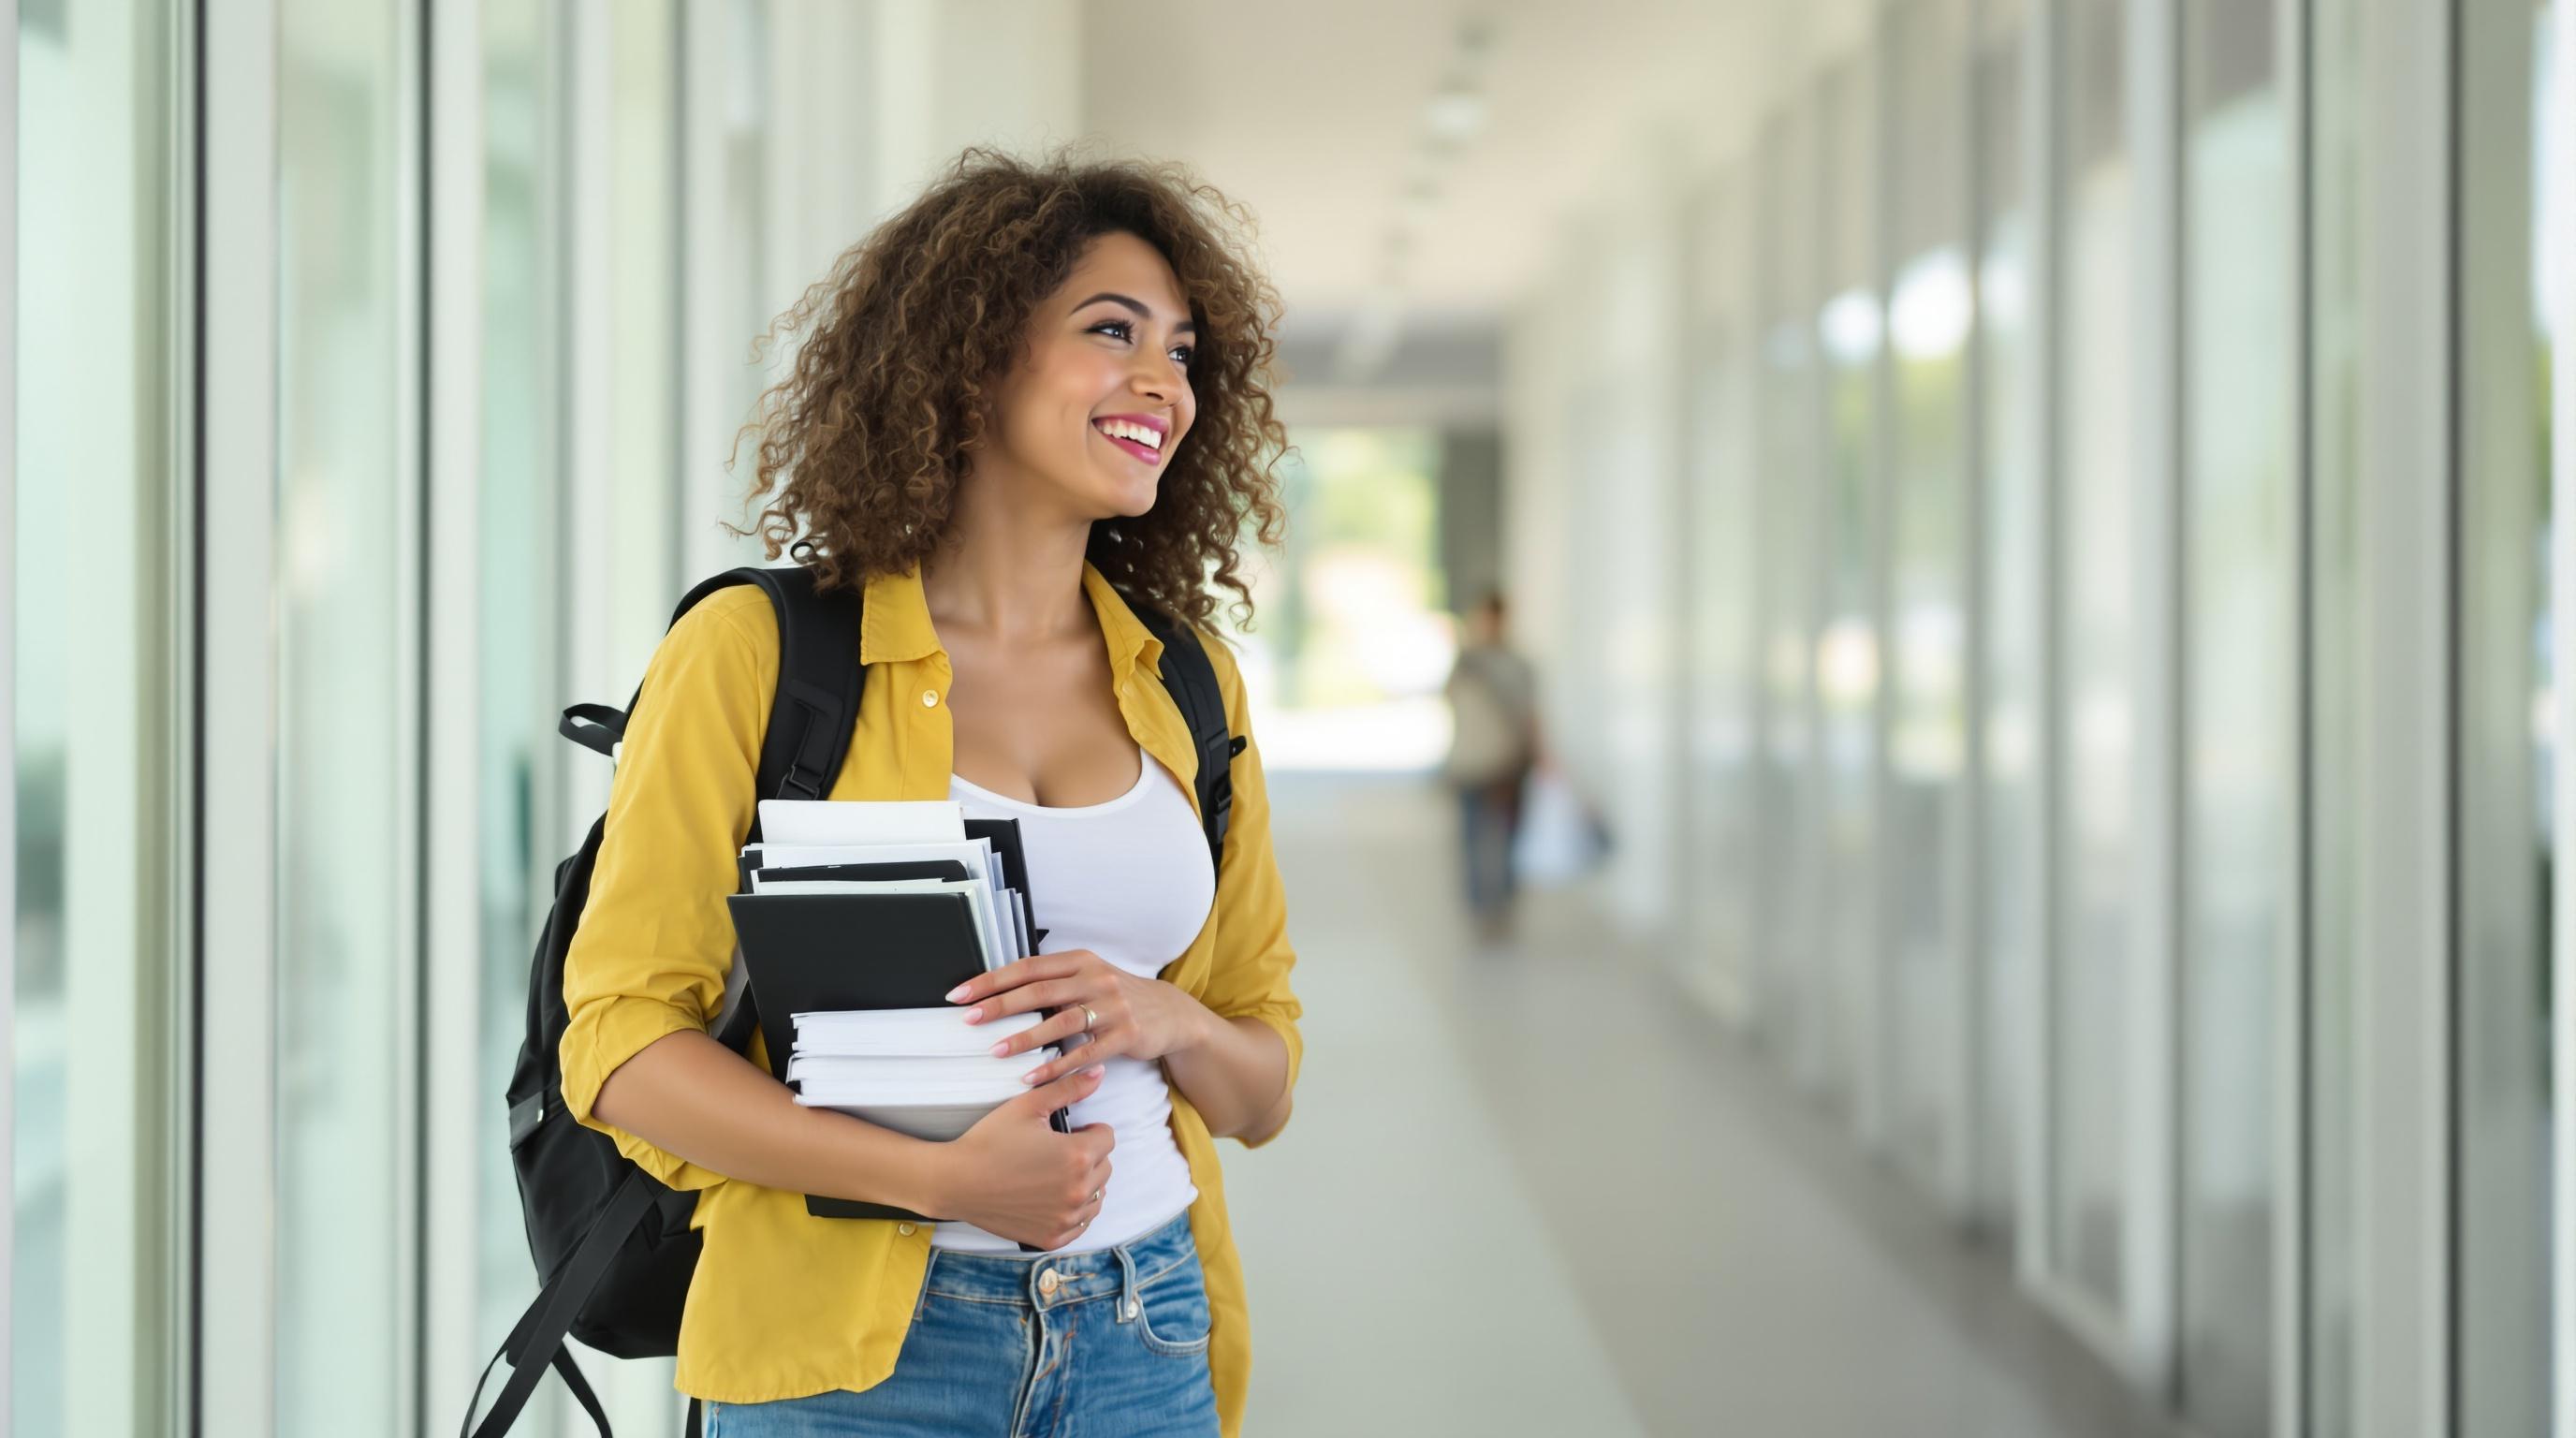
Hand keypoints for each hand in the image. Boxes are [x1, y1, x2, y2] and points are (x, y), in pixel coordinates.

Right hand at [935, 1066, 1114, 1248]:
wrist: (956, 1182)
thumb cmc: (989, 1141)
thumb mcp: (1028, 1106)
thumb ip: (1069, 1089)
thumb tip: (1099, 1072)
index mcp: (1078, 1156)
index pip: (1107, 1138)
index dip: (1088, 1131)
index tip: (1066, 1133)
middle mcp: (1078, 1190)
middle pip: (1105, 1166)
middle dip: (1088, 1156)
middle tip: (1055, 1152)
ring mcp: (1066, 1218)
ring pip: (1097, 1196)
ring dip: (1085, 1183)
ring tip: (1053, 1174)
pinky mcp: (1053, 1237)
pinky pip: (1081, 1223)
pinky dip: (1073, 1210)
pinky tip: (1051, 1197)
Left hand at [950, 949, 1210, 1085]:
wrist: (1170, 1014)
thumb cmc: (1118, 997)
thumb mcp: (1089, 977)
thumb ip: (1054, 980)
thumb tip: (1001, 989)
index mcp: (1081, 960)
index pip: (1028, 967)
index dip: (993, 980)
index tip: (961, 994)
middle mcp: (1095, 978)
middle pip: (1039, 991)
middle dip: (1000, 1006)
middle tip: (969, 1020)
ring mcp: (1112, 1006)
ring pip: (1060, 1022)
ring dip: (1025, 1038)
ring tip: (996, 1051)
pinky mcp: (1124, 1034)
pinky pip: (1084, 1052)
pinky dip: (1056, 1066)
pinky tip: (1032, 1077)